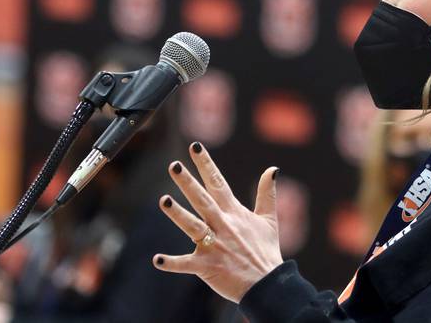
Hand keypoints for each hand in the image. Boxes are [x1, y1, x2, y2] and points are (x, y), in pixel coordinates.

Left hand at [152, 142, 282, 302]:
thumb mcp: (269, 219)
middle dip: (188, 182)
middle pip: (202, 200)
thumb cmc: (266, 251)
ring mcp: (214, 246)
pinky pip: (186, 264)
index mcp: (234, 213)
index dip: (206, 164)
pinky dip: (172, 263)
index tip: (195, 147)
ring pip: (193, 226)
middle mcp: (223, 225)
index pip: (218, 183)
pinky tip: (157, 260)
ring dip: (178, 214)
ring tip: (163, 200)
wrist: (268, 284)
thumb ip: (267, 193)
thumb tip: (273, 169)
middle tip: (174, 165)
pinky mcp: (208, 266)